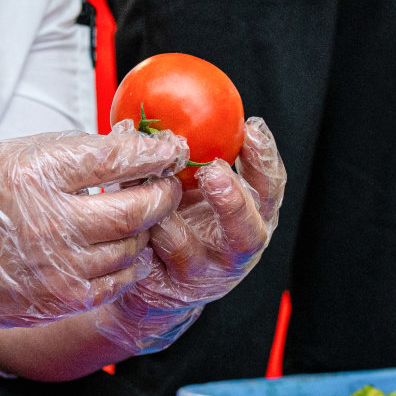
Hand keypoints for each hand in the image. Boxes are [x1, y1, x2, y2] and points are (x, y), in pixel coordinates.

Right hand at [0, 123, 185, 337]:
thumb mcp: (19, 155)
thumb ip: (76, 151)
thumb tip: (132, 145)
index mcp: (37, 177)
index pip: (115, 160)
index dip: (152, 154)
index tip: (170, 150)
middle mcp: (50, 224)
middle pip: (136, 209)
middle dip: (162, 193)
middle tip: (168, 183)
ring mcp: (59, 266)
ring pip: (133, 246)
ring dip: (145, 228)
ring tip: (139, 213)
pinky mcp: (64, 298)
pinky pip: (120, 279)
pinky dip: (130, 260)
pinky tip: (123, 245)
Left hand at [92, 117, 287, 354]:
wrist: (156, 285)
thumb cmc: (182, 222)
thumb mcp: (195, 189)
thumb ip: (195, 157)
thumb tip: (167, 107)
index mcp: (252, 218)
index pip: (270, 189)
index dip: (265, 160)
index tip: (251, 128)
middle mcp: (234, 251)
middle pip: (248, 231)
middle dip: (233, 202)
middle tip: (214, 172)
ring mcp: (201, 275)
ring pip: (188, 250)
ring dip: (168, 217)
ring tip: (153, 189)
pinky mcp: (164, 288)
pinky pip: (148, 258)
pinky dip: (136, 231)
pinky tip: (125, 207)